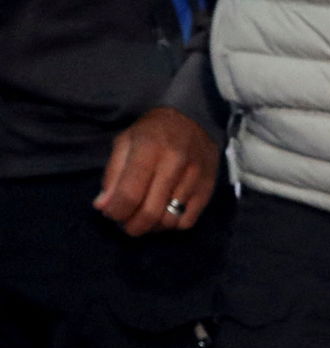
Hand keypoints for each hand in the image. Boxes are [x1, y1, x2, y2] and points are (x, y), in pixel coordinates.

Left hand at [93, 106, 219, 235]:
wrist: (194, 120)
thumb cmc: (153, 132)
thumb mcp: (125, 143)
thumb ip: (113, 175)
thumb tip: (104, 207)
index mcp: (149, 149)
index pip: (130, 193)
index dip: (116, 211)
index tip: (111, 213)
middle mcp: (175, 164)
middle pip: (151, 212)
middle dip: (133, 225)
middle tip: (126, 224)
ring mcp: (194, 178)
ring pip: (169, 220)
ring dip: (152, 227)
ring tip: (144, 219)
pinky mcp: (207, 189)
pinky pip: (187, 222)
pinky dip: (171, 225)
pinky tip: (163, 215)